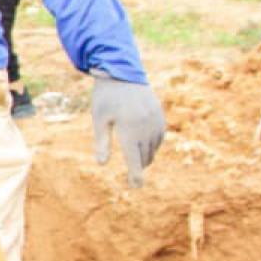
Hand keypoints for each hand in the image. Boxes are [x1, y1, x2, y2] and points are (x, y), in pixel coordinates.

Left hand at [90, 73, 164, 187]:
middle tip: (133, 176)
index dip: (135, 176)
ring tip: (137, 159)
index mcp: (129, 130)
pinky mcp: (161, 117)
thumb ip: (101, 142)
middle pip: (144, 157)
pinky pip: (160, 138)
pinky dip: (153, 145)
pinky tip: (145, 145)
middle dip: (139, 168)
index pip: (134, 160)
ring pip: (153, 149)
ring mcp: (156, 122)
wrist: (123, 73)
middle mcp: (145, 128)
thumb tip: (102, 164)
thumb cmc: (106, 98)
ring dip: (146, 157)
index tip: (135, 187)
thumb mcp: (99, 119)